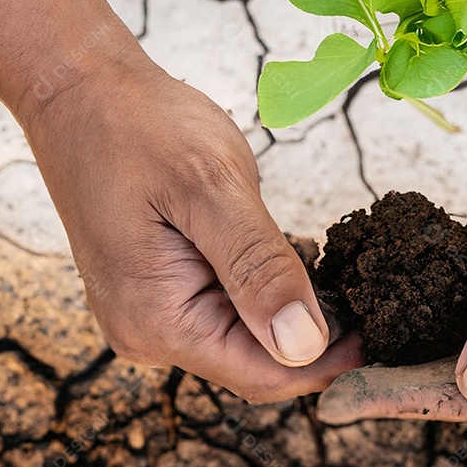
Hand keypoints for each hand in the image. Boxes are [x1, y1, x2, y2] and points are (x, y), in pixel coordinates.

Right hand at [23, 41, 362, 403]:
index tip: (387, 328)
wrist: (78, 92)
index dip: (332, 362)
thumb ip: (258, 266)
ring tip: (337, 268)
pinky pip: (223, 309)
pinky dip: (262, 290)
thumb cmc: (138, 126)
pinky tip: (289, 256)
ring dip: (290, 310)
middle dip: (316, 337)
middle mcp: (147, 332)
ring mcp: (147, 312)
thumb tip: (303, 344)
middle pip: (255, 362)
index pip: (265, 375)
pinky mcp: (155, 288)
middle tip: (371, 289)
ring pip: (242, 337)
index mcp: (159, 319)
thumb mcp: (210, 187)